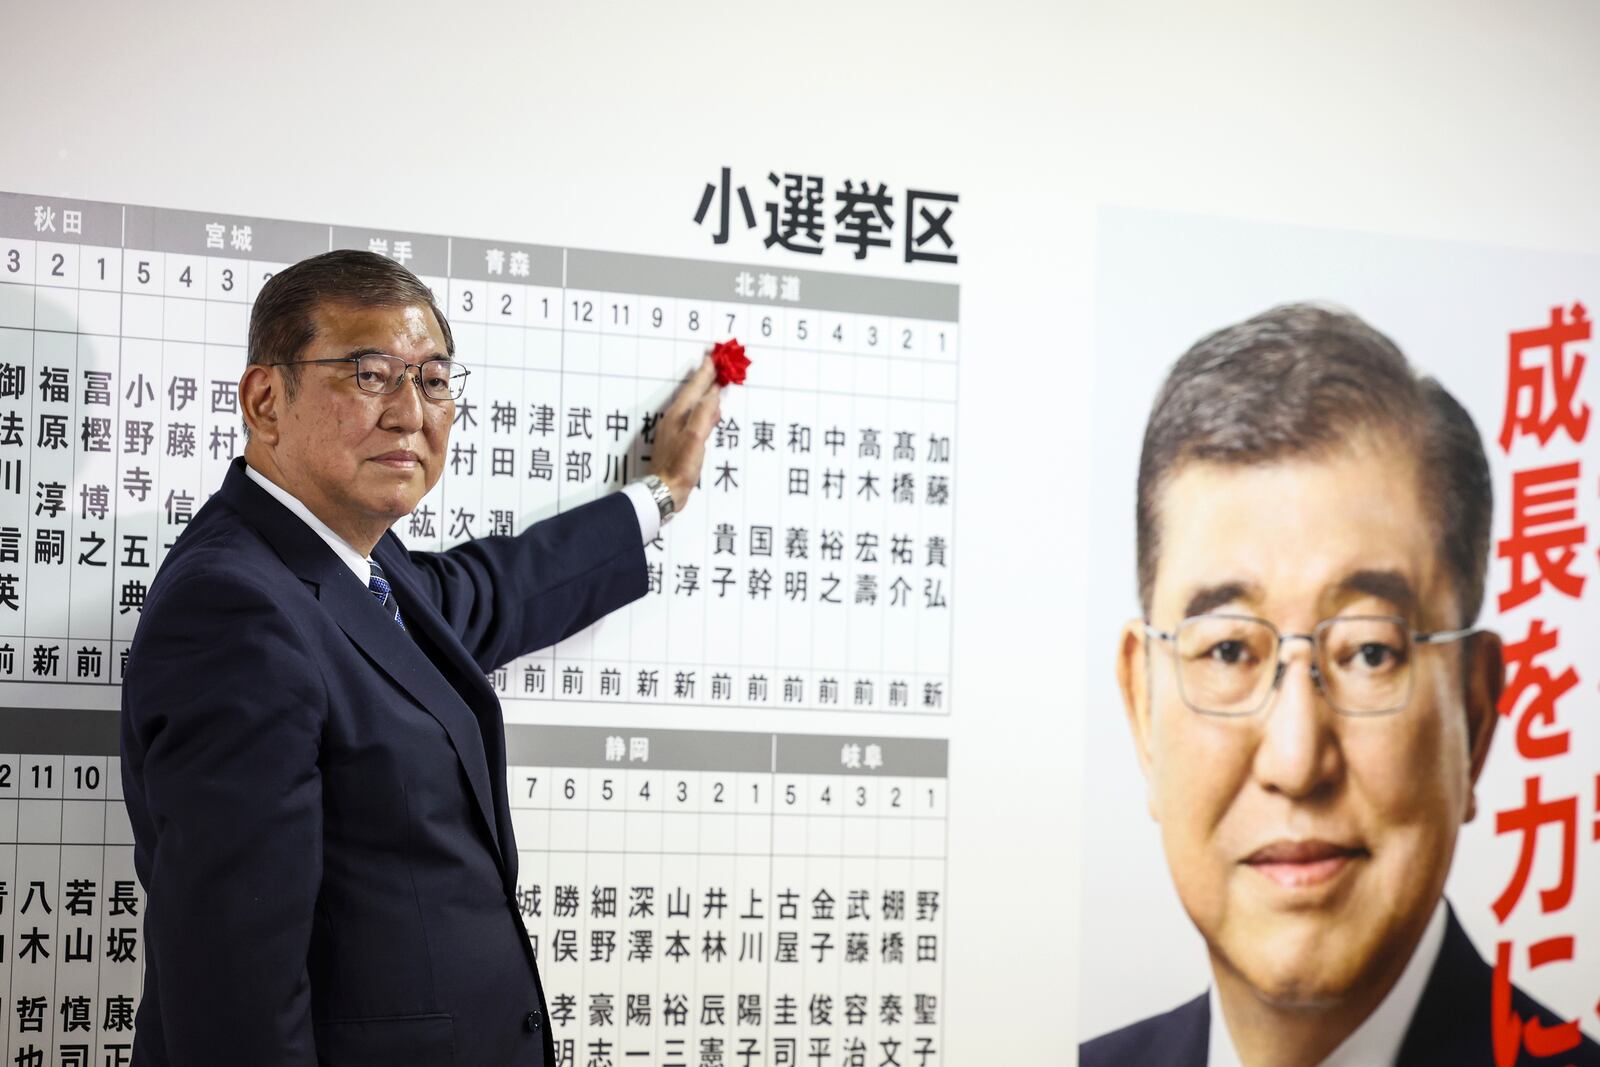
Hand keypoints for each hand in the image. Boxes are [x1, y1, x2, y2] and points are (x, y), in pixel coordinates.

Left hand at [650, 355, 721, 511]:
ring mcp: (676, 431)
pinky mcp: (679, 442)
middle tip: (715, 364)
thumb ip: (704, 415)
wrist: (664, 491)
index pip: (694, 388)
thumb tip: (713, 394)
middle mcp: (675, 420)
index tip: (712, 358)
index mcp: (679, 415)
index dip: (705, 373)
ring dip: (704, 394)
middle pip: (693, 393)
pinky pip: (695, 418)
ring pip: (694, 405)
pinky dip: (704, 411)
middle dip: (705, 379)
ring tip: (715, 384)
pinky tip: (710, 414)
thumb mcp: (695, 438)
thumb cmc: (679, 467)